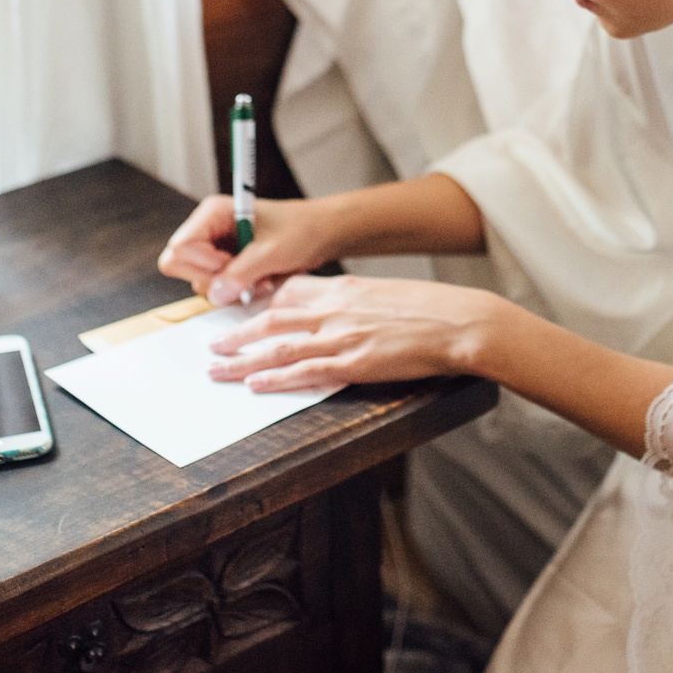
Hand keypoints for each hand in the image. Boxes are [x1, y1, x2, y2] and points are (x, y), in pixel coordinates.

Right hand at [157, 195, 339, 304]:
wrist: (322, 235)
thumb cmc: (301, 229)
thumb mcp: (272, 251)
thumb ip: (241, 273)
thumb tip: (215, 295)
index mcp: (213, 213)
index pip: (180, 247)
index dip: (202, 264)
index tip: (230, 265)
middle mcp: (208, 230)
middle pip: (180, 266)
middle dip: (212, 280)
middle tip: (245, 278)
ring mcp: (215, 250)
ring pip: (200, 282)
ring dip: (230, 289)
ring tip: (260, 279)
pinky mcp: (226, 266)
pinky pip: (217, 289)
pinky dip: (237, 292)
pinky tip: (260, 282)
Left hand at [206, 274, 507, 391]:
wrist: (460, 322)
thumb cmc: (433, 311)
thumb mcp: (387, 295)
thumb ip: (357, 302)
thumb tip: (342, 311)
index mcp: (345, 289)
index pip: (291, 293)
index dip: (261, 305)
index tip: (240, 313)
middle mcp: (336, 309)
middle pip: (273, 320)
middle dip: (238, 333)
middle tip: (212, 344)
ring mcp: (342, 336)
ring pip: (278, 347)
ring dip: (242, 358)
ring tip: (217, 368)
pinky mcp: (354, 363)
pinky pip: (304, 372)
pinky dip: (275, 378)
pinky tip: (254, 384)